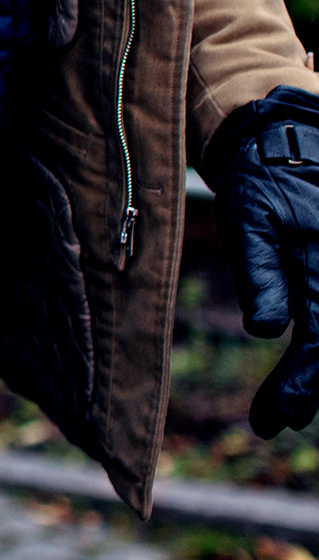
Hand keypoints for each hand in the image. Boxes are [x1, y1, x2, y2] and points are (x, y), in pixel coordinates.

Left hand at [206, 85, 318, 437]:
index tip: (270, 420)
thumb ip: (261, 273)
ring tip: (291, 405)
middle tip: (277, 418)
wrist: (288, 139)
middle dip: (311, 391)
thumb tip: (264, 329)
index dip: (298, 388)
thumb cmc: (261, 179)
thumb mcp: (249, 218)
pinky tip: (309, 370)